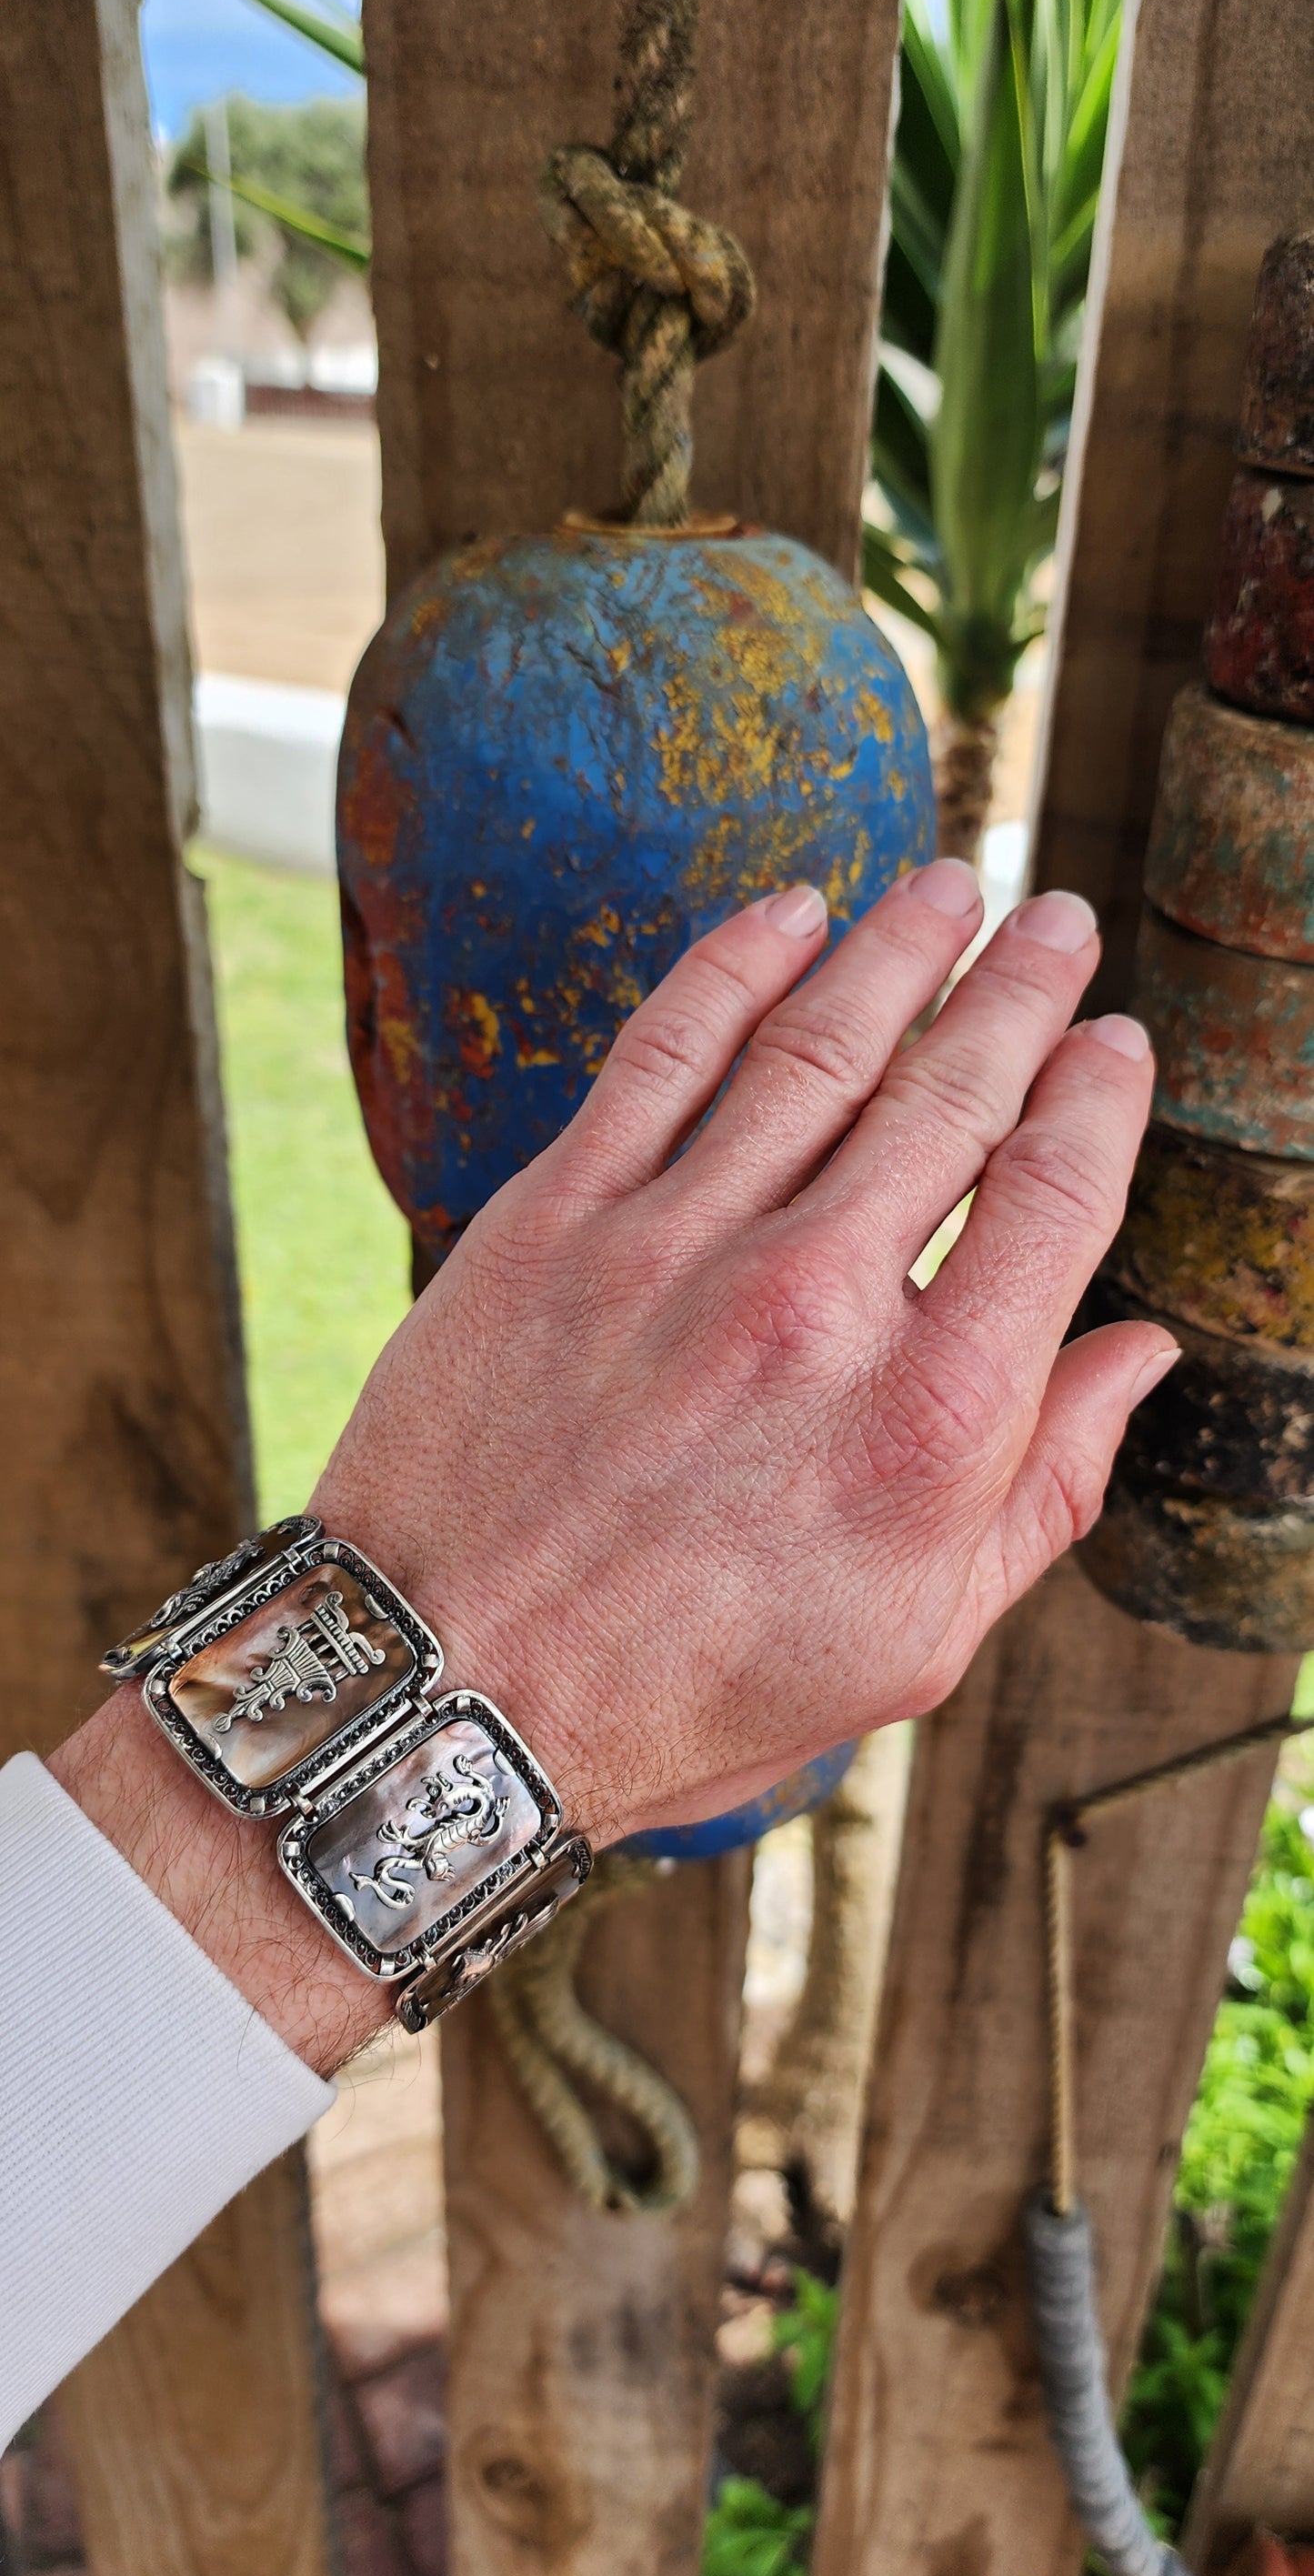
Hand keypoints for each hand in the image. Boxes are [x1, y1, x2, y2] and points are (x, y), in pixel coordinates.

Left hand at [316, 863, 1172, 1853]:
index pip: (1058, 1193)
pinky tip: (791, 914)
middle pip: (954, 1091)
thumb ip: (1047, 1491)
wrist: (450, 1688)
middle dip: (1019, 987)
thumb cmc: (691, 1687)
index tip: (1114, 1040)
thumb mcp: (912, 1640)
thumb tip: (1141, 1357)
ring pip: (820, 1045)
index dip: (1100, 1092)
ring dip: (897, 947)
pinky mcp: (557, 1217)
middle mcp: (820, 1307)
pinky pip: (664, 1050)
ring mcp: (679, 1247)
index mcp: (931, 1419)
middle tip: (1054, 918)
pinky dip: (735, 964)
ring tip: (950, 887)